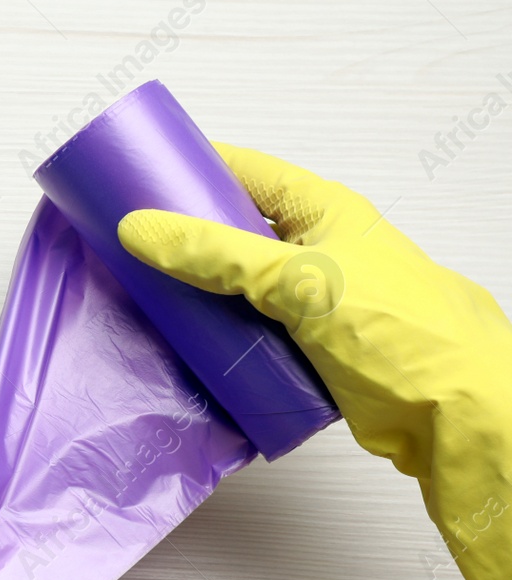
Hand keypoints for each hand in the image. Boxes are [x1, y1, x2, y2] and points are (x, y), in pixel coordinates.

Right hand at [118, 143, 511, 579]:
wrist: (452, 414)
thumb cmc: (395, 331)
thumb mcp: (298, 281)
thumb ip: (216, 254)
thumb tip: (138, 228)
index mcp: (325, 211)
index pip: (248, 171)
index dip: (194, 165)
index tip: (137, 172)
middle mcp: (318, 249)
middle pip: (236, 229)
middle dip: (184, 234)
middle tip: (127, 240)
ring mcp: (312, 300)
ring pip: (237, 284)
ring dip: (196, 290)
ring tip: (140, 291)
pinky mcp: (306, 348)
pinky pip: (247, 329)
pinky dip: (216, 333)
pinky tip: (181, 340)